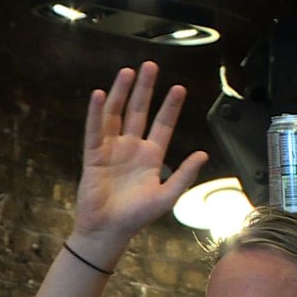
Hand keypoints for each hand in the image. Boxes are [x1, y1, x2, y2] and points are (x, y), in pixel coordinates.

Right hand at [74, 62, 207, 246]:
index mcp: (152, 156)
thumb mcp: (167, 196)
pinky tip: (100, 95)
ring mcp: (111, 149)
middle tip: (150, 66)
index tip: (179, 88)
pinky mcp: (93, 155)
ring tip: (128, 72)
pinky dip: (96, 113)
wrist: (109, 230)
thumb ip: (184, 175)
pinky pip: (94, 130)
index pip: (163, 125)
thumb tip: (203, 154)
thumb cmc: (137, 216)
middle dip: (145, 89)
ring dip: (122, 94)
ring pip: (116, 114)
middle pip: (139, 112)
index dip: (170, 107)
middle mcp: (132, 148)